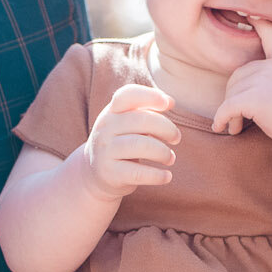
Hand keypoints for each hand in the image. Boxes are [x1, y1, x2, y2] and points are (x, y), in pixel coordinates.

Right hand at [79, 84, 180, 199]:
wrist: (95, 174)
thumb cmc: (122, 143)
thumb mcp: (129, 123)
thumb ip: (148, 110)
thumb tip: (170, 101)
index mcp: (112, 112)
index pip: (127, 95)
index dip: (150, 95)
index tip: (167, 104)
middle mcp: (105, 128)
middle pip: (141, 120)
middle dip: (166, 128)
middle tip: (176, 138)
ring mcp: (105, 151)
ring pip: (141, 145)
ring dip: (163, 152)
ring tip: (170, 158)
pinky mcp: (110, 174)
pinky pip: (139, 173)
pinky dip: (157, 175)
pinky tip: (166, 176)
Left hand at [209, 20, 271, 149]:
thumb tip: (263, 92)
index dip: (262, 26)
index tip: (252, 16)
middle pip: (239, 75)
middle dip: (235, 95)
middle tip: (238, 117)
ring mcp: (263, 79)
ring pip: (232, 94)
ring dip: (230, 113)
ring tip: (236, 127)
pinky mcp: (253, 98)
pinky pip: (227, 108)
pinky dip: (222, 119)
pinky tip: (221, 128)